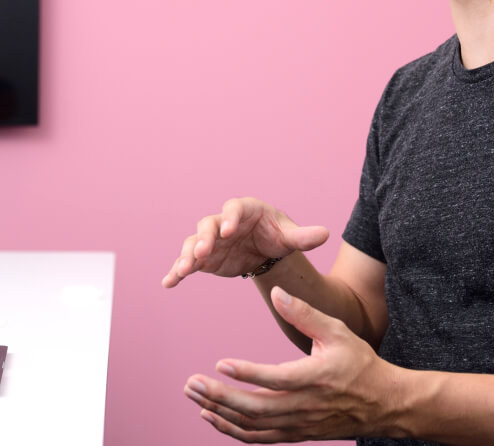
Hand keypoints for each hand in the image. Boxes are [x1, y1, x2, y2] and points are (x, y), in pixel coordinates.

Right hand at [161, 198, 328, 288]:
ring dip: (186, 256)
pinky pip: (187, 263)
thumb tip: (325, 234)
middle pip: (208, 225)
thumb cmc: (277, 234)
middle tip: (201, 252)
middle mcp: (222, 222)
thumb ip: (304, 237)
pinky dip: (177, 272)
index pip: (234, 210)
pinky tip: (168, 283)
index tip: (228, 230)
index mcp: (244, 210)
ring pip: (193, 244)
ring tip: (181, 271)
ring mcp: (210, 240)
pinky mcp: (204, 259)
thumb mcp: (290, 237)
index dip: (229, 218)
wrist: (266, 249)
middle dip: (204, 238)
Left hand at [183, 286, 400, 442]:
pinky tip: (212, 417)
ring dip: (220, 414)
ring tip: (195, 398)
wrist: (384, 405)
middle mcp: (305, 407)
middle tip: (191, 383)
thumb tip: (276, 292)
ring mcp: (299, 425)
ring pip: (253, 427)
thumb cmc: (360, 363)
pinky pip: (259, 438)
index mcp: (315, 378)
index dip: (247, 374)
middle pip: (255, 408)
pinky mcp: (296, 435)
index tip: (220, 364)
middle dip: (219, 397)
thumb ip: (304, 313)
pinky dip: (232, 431)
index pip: (276, 379)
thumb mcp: (337, 331)